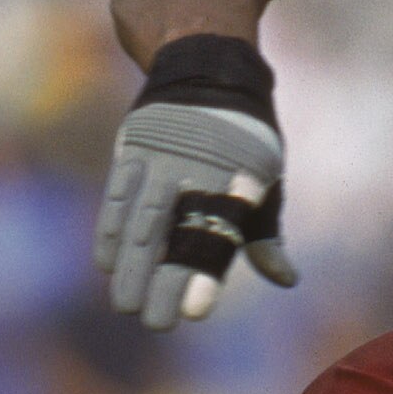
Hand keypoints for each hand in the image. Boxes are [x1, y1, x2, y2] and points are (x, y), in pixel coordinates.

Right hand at [94, 96, 299, 330]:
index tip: (195, 312)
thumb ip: (266, 233)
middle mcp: (198, 169)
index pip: (220, 235)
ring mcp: (161, 158)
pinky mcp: (133, 149)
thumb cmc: (244, 140)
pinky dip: (109, 230)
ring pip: (141, 220)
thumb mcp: (265, 179)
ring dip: (130, 265)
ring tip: (125, 304)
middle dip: (161, 281)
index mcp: (239, 179)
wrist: (206, 71)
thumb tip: (285, 279)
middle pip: (175, 234)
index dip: (205, 274)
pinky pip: (116, 195)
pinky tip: (107, 263)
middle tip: (154, 322)